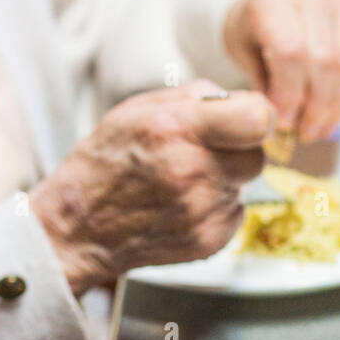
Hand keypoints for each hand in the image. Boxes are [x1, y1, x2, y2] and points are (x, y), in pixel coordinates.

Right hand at [30, 80, 272, 294]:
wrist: (81, 227)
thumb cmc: (107, 162)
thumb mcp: (137, 109)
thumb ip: (192, 97)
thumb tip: (235, 99)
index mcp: (175, 129)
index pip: (257, 119)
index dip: (258, 116)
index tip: (245, 120)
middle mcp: (192, 172)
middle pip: (257, 156)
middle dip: (240, 150)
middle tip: (207, 152)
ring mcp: (201, 211)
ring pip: (244, 186)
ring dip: (225, 179)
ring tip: (185, 180)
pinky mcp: (208, 241)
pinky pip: (235, 214)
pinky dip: (217, 208)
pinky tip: (183, 205)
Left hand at [223, 0, 339, 140]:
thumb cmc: (256, 30)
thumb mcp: (242, 51)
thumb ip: (262, 84)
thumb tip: (282, 123)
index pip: (291, 53)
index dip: (289, 96)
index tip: (283, 123)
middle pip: (325, 62)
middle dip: (316, 108)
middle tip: (306, 133)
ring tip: (323, 126)